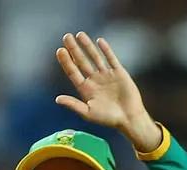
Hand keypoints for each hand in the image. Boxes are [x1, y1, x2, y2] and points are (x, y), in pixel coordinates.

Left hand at [55, 32, 162, 151]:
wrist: (128, 118)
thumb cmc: (107, 119)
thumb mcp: (88, 113)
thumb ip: (73, 104)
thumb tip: (57, 99)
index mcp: (85, 89)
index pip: (73, 72)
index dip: (66, 61)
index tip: (60, 50)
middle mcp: (94, 80)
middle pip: (81, 61)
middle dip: (74, 49)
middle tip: (66, 37)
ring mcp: (106, 75)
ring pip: (95, 57)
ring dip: (87, 46)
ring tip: (79, 34)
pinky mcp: (119, 73)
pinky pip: (111, 59)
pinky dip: (106, 50)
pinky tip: (99, 41)